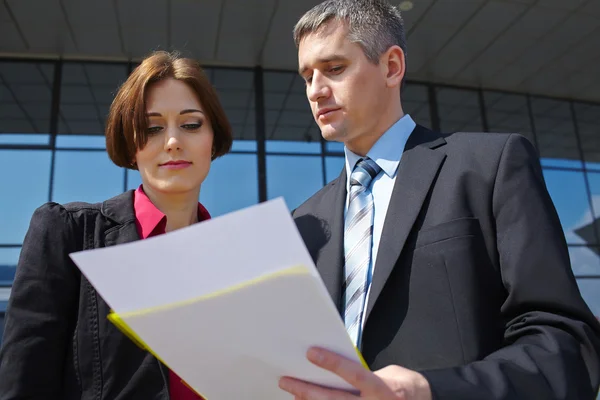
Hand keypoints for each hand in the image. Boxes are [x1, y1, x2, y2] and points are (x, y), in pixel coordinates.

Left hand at [278, 347, 431, 399]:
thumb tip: (333, 368)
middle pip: (333, 399)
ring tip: (293, 394)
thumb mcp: (386, 375)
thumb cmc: (401, 386)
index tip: (311, 352)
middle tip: (286, 380)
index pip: (353, 373)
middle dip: (307, 390)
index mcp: (381, 389)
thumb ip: (361, 374)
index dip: (332, 363)